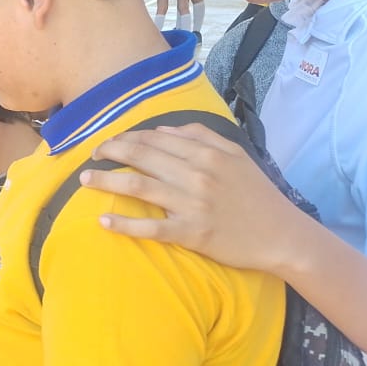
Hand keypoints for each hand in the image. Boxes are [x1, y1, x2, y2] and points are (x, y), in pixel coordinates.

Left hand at [81, 122, 300, 270]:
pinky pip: (150, 227)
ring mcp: (192, 205)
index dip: (127, 138)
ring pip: (138, 187)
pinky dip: (124, 225)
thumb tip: (164, 130)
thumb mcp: (235, 156)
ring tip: (84, 180)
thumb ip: (202, 137)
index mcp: (207, 153)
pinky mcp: (191, 233)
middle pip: (141, 157)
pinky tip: (103, 222)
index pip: (155, 139)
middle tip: (91, 155)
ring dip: (106, 182)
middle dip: (110, 153)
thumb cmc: (256, 195)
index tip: (110, 142)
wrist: (282, 235)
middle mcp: (197, 175)